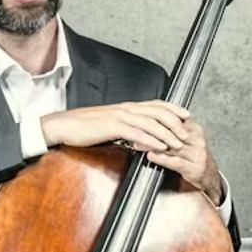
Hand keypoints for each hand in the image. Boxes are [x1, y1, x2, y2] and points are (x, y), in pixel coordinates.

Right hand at [43, 100, 190, 153]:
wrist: (64, 125)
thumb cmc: (83, 127)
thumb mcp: (107, 124)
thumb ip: (123, 127)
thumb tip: (135, 135)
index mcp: (126, 107)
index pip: (155, 104)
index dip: (173, 108)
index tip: (186, 115)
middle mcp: (126, 108)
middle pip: (157, 111)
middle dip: (175, 122)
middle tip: (187, 132)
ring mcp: (119, 117)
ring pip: (150, 122)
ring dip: (167, 133)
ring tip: (178, 143)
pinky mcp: (112, 127)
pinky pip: (137, 133)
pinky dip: (151, 140)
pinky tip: (160, 146)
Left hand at [145, 116, 226, 203]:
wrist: (210, 176)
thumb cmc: (194, 157)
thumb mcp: (186, 140)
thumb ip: (172, 130)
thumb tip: (151, 122)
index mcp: (194, 129)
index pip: (175, 119)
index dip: (156, 118)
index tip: (139, 118)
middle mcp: (196, 140)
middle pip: (172, 131)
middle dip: (151, 131)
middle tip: (134, 131)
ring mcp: (196, 154)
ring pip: (172, 146)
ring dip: (152, 145)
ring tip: (137, 144)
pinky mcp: (194, 168)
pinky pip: (177, 162)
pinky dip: (162, 159)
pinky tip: (151, 156)